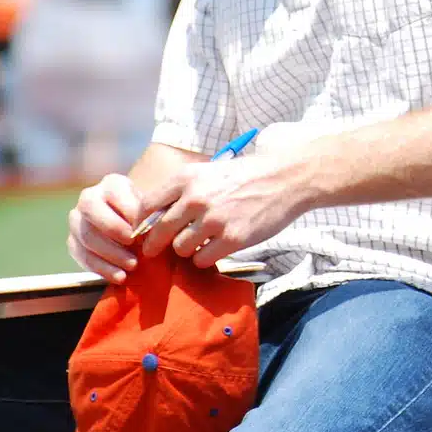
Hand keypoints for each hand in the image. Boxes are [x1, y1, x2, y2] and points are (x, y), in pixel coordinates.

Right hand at [68, 173, 143, 281]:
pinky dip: (102, 269)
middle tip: (135, 248)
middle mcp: (88, 198)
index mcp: (111, 184)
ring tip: (132, 266)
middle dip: (114, 233)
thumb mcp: (153, 207)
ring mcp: (77, 221)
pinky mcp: (73, 242)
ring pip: (87, 237)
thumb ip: (151, 214)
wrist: (133, 224)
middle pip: (93, 215)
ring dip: (110, 255)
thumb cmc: (148, 213)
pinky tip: (120, 276)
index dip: (129, 213)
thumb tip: (151, 232)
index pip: (115, 194)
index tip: (144, 230)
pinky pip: (82, 256)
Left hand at [136, 150, 314, 267]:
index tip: (148, 230)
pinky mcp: (232, 238)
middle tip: (159, 250)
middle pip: (159, 232)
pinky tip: (216, 247)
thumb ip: (183, 191)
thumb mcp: (210, 172)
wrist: (287, 178)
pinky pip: (202, 260)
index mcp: (188, 178)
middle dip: (157, 244)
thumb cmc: (248, 175)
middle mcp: (196, 198)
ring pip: (180, 249)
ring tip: (201, 242)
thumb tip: (155, 218)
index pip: (146, 207)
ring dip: (187, 249)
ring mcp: (214, 219)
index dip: (144, 222)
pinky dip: (206, 258)